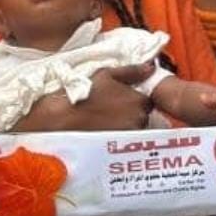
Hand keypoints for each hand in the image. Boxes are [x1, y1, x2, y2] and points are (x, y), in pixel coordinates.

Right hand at [15, 63, 153, 132]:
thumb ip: (132, 71)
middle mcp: (139, 120)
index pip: (147, 101)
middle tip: (110, 107)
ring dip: (124, 123)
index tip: (121, 97)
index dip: (134, 98)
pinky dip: (117, 134)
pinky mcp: (120, 146)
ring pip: (133, 128)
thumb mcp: (106, 74)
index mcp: (139, 100)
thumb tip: (150, 68)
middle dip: (131, 111)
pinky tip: (103, 128)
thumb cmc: (85, 92)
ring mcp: (130, 135)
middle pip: (142, 115)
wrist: (65, 117)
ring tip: (105, 118)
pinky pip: (124, 140)